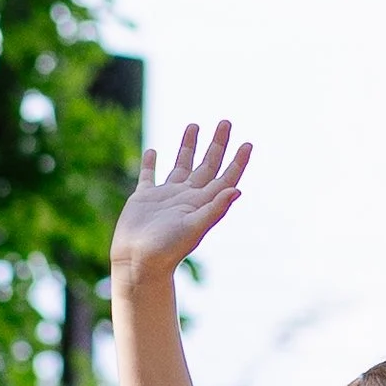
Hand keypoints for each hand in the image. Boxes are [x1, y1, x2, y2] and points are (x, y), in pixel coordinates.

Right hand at [112, 120, 250, 281]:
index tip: (248, 143)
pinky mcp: (144, 198)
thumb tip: (237, 189)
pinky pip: (149, 176)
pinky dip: (151, 163)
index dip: (237, 161)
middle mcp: (187, 197)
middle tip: (226, 122)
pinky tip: (154, 152)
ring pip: (181, 165)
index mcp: (202, 203)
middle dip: (217, 143)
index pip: (225, 178)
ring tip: (194, 125)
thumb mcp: (194, 228)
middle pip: (207, 165)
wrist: (138, 263)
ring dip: (188, 146)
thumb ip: (215, 208)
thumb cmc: (167, 249)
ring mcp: (166, 196)